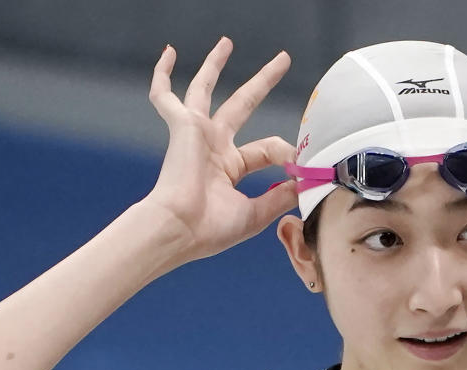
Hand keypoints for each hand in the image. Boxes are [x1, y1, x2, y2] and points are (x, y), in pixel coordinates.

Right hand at [143, 37, 297, 262]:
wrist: (180, 230)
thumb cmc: (210, 229)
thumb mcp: (255, 213)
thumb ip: (279, 196)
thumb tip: (304, 182)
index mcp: (228, 167)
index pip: (265, 149)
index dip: (286, 153)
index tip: (299, 164)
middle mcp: (212, 146)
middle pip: (242, 104)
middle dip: (263, 82)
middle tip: (282, 60)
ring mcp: (196, 134)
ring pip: (205, 89)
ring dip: (215, 65)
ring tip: (227, 43)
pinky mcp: (182, 127)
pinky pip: (164, 96)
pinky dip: (163, 75)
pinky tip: (168, 53)